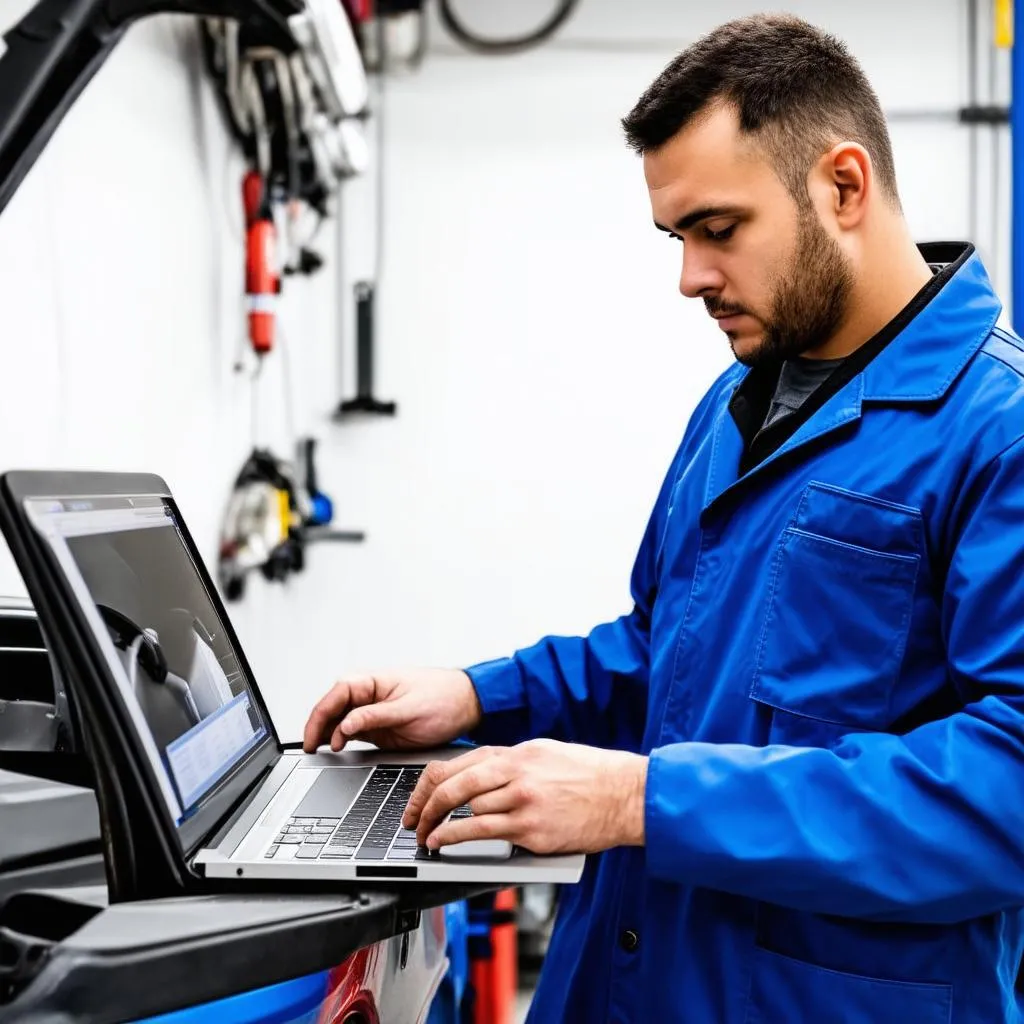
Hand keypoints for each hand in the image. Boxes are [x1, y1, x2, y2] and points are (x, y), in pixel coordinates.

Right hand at [302, 668, 482, 752]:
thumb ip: (376, 716)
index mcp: (374, 681)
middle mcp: (369, 695)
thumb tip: (345, 725)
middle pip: (332, 707)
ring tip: (316, 752)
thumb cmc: (443, 698)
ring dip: (326, 734)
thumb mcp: (409, 709)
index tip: (313, 735)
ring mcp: (372, 712)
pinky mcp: (378, 727)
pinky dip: (339, 740)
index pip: (337, 693)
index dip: (321, 714)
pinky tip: (333, 749)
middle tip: (309, 749)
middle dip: (317, 726)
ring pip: (338, 721)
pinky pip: (351, 732)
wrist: (467, 706)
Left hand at [402, 739, 647, 854]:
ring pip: (466, 808)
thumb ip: (512, 763)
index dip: (430, 783)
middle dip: (426, 805)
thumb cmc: (591, 775)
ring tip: (428, 836)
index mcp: (518, 752)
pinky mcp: (532, 829)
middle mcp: (517, 771)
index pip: (459, 763)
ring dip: (440, 824)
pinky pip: (483, 832)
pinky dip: (455, 837)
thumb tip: (480, 775)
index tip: (419, 798)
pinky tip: (443, 843)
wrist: (626, 795)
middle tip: (414, 821)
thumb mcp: (546, 754)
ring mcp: (523, 800)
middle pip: (454, 784)